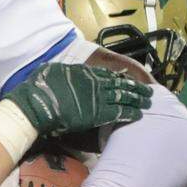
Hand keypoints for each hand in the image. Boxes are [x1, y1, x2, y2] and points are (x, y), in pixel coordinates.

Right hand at [4, 63, 151, 135]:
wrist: (38, 103)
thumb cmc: (39, 88)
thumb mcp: (50, 71)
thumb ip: (61, 72)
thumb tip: (61, 71)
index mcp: (83, 72)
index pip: (106, 74)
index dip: (119, 78)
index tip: (128, 79)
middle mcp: (94, 82)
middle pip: (120, 84)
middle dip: (135, 88)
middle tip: (148, 91)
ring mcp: (97, 97)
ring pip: (124, 96)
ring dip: (138, 99)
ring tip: (148, 101)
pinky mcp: (98, 113)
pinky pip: (119, 112)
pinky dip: (130, 113)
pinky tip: (139, 115)